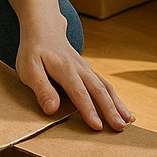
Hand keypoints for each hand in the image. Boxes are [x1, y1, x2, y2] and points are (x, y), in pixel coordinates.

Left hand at [16, 25, 133, 131]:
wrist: (44, 28)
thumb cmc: (34, 51)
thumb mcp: (28, 69)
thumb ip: (41, 89)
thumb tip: (52, 110)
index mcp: (65, 69)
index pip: (79, 93)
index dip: (89, 110)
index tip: (98, 127)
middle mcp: (80, 68)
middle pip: (99, 90)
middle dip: (111, 110)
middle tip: (120, 128)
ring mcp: (87, 69)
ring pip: (106, 87)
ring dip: (117, 104)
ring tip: (128, 121)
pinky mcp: (89, 71)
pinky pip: (105, 85)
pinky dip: (115, 98)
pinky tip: (122, 109)